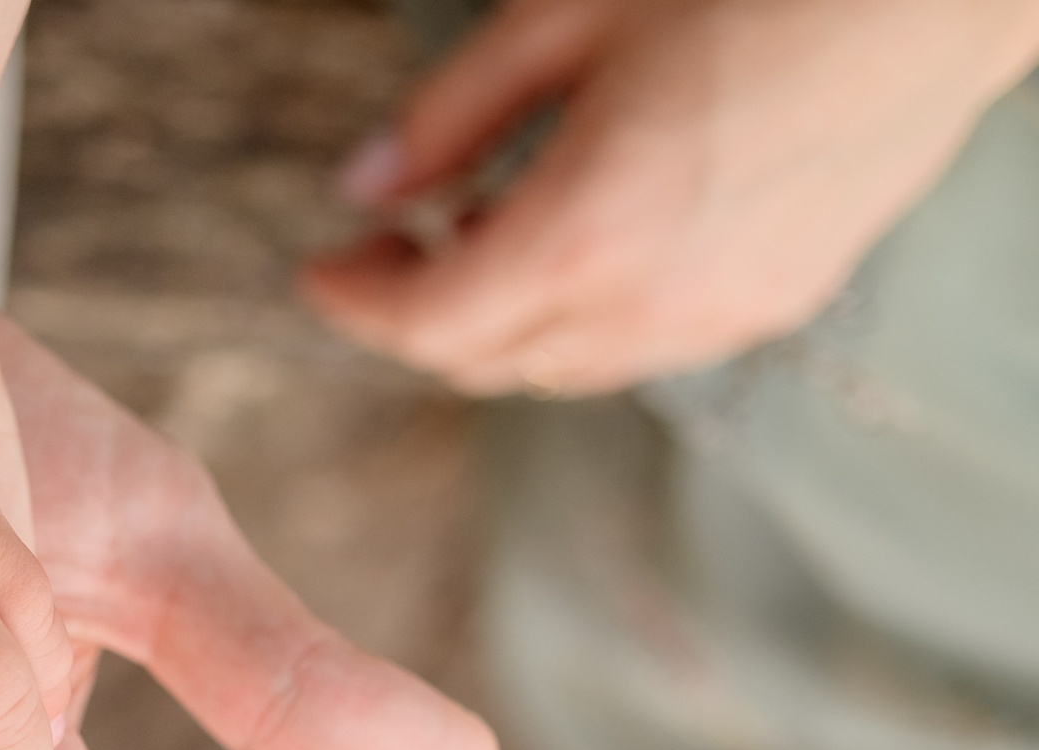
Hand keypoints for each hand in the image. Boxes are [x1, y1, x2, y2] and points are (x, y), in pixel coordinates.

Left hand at [303, 0, 1038, 394]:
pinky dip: (578, 320)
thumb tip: (360, 186)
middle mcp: (654, 301)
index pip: (429, 325)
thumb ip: (449, 116)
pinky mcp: (774, 305)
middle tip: (391, 246)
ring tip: (483, 230)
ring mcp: (722, 316)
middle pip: (486, 362)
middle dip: (419, 318)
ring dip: (499, 323)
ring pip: (561, 369)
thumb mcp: (566, 19)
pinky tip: (580, 238)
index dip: (357, 304)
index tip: (321, 268)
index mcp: (589, 232)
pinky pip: (638, 349)